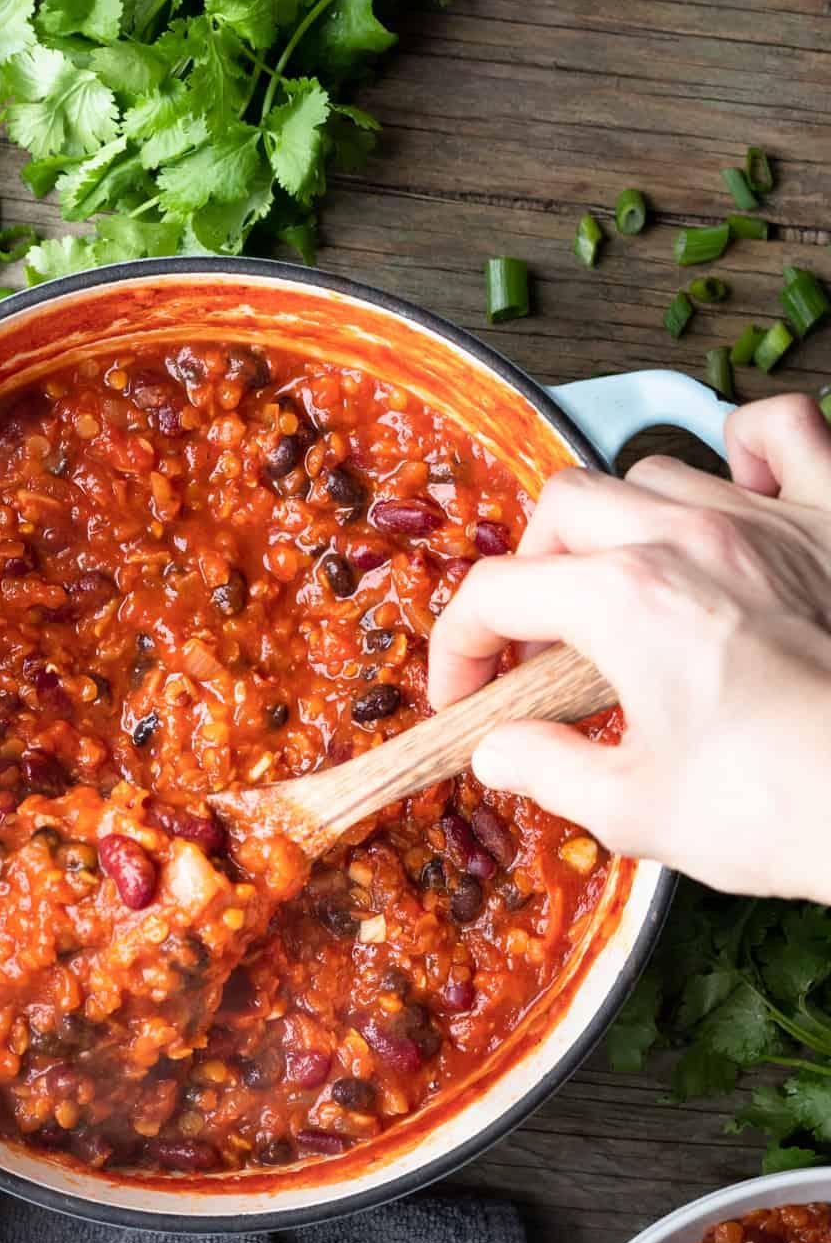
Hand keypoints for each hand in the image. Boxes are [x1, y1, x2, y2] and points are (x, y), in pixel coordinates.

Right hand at [425, 394, 830, 901]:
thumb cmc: (783, 808)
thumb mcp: (634, 810)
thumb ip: (547, 769)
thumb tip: (500, 753)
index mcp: (624, 602)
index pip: (497, 593)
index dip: (459, 648)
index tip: (464, 698)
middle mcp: (688, 538)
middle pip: (562, 507)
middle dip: (531, 572)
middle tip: (541, 645)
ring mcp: (768, 520)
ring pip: (654, 473)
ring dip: (620, 524)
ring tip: (626, 587)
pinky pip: (785, 432)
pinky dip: (750, 449)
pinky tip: (737, 492)